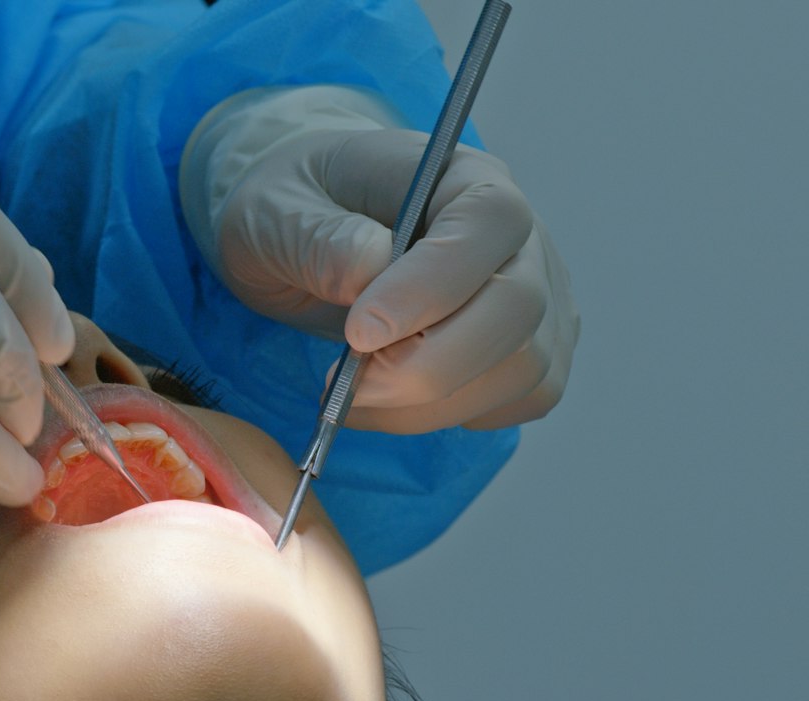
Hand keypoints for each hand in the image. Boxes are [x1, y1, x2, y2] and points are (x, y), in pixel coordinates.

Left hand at [181, 86, 577, 432]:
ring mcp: (533, 294)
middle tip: (349, 383)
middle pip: (518, 308)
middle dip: (429, 365)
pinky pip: (516, 399)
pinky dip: (449, 416)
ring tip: (353, 391)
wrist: (298, 231)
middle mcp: (515, 233)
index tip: (361, 333)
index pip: (489, 221)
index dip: (433, 286)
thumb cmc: (292, 206)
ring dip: (431, 402)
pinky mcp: (524, 349)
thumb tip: (373, 269)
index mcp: (460, 175)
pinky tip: (389, 401)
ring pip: (522, 368)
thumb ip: (319, 238)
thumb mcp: (275, 208)